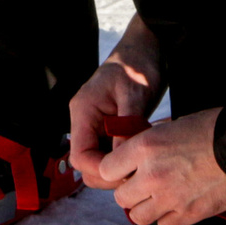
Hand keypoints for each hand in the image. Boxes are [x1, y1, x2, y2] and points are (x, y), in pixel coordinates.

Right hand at [70, 15, 163, 185]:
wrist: (145, 49)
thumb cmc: (139, 65)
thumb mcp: (135, 94)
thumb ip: (127, 127)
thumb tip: (121, 160)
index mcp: (83, 111)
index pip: (80, 156)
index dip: (100, 170)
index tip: (126, 172)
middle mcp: (84, 120)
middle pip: (86, 163)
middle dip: (108, 174)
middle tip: (137, 174)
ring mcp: (94, 125)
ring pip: (97, 161)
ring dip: (116, 168)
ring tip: (141, 166)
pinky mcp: (107, 127)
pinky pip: (109, 152)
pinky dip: (122, 159)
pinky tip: (140, 157)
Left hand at [91, 108, 225, 224]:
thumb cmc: (215, 129)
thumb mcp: (173, 124)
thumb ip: (151, 141)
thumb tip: (138, 153)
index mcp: (145, 147)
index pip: (106, 170)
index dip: (114, 171)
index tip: (123, 170)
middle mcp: (151, 175)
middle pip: (120, 197)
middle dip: (130, 191)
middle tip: (143, 184)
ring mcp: (169, 198)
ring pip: (138, 216)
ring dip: (145, 207)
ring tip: (159, 197)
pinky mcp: (189, 215)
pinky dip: (168, 217)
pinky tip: (178, 204)